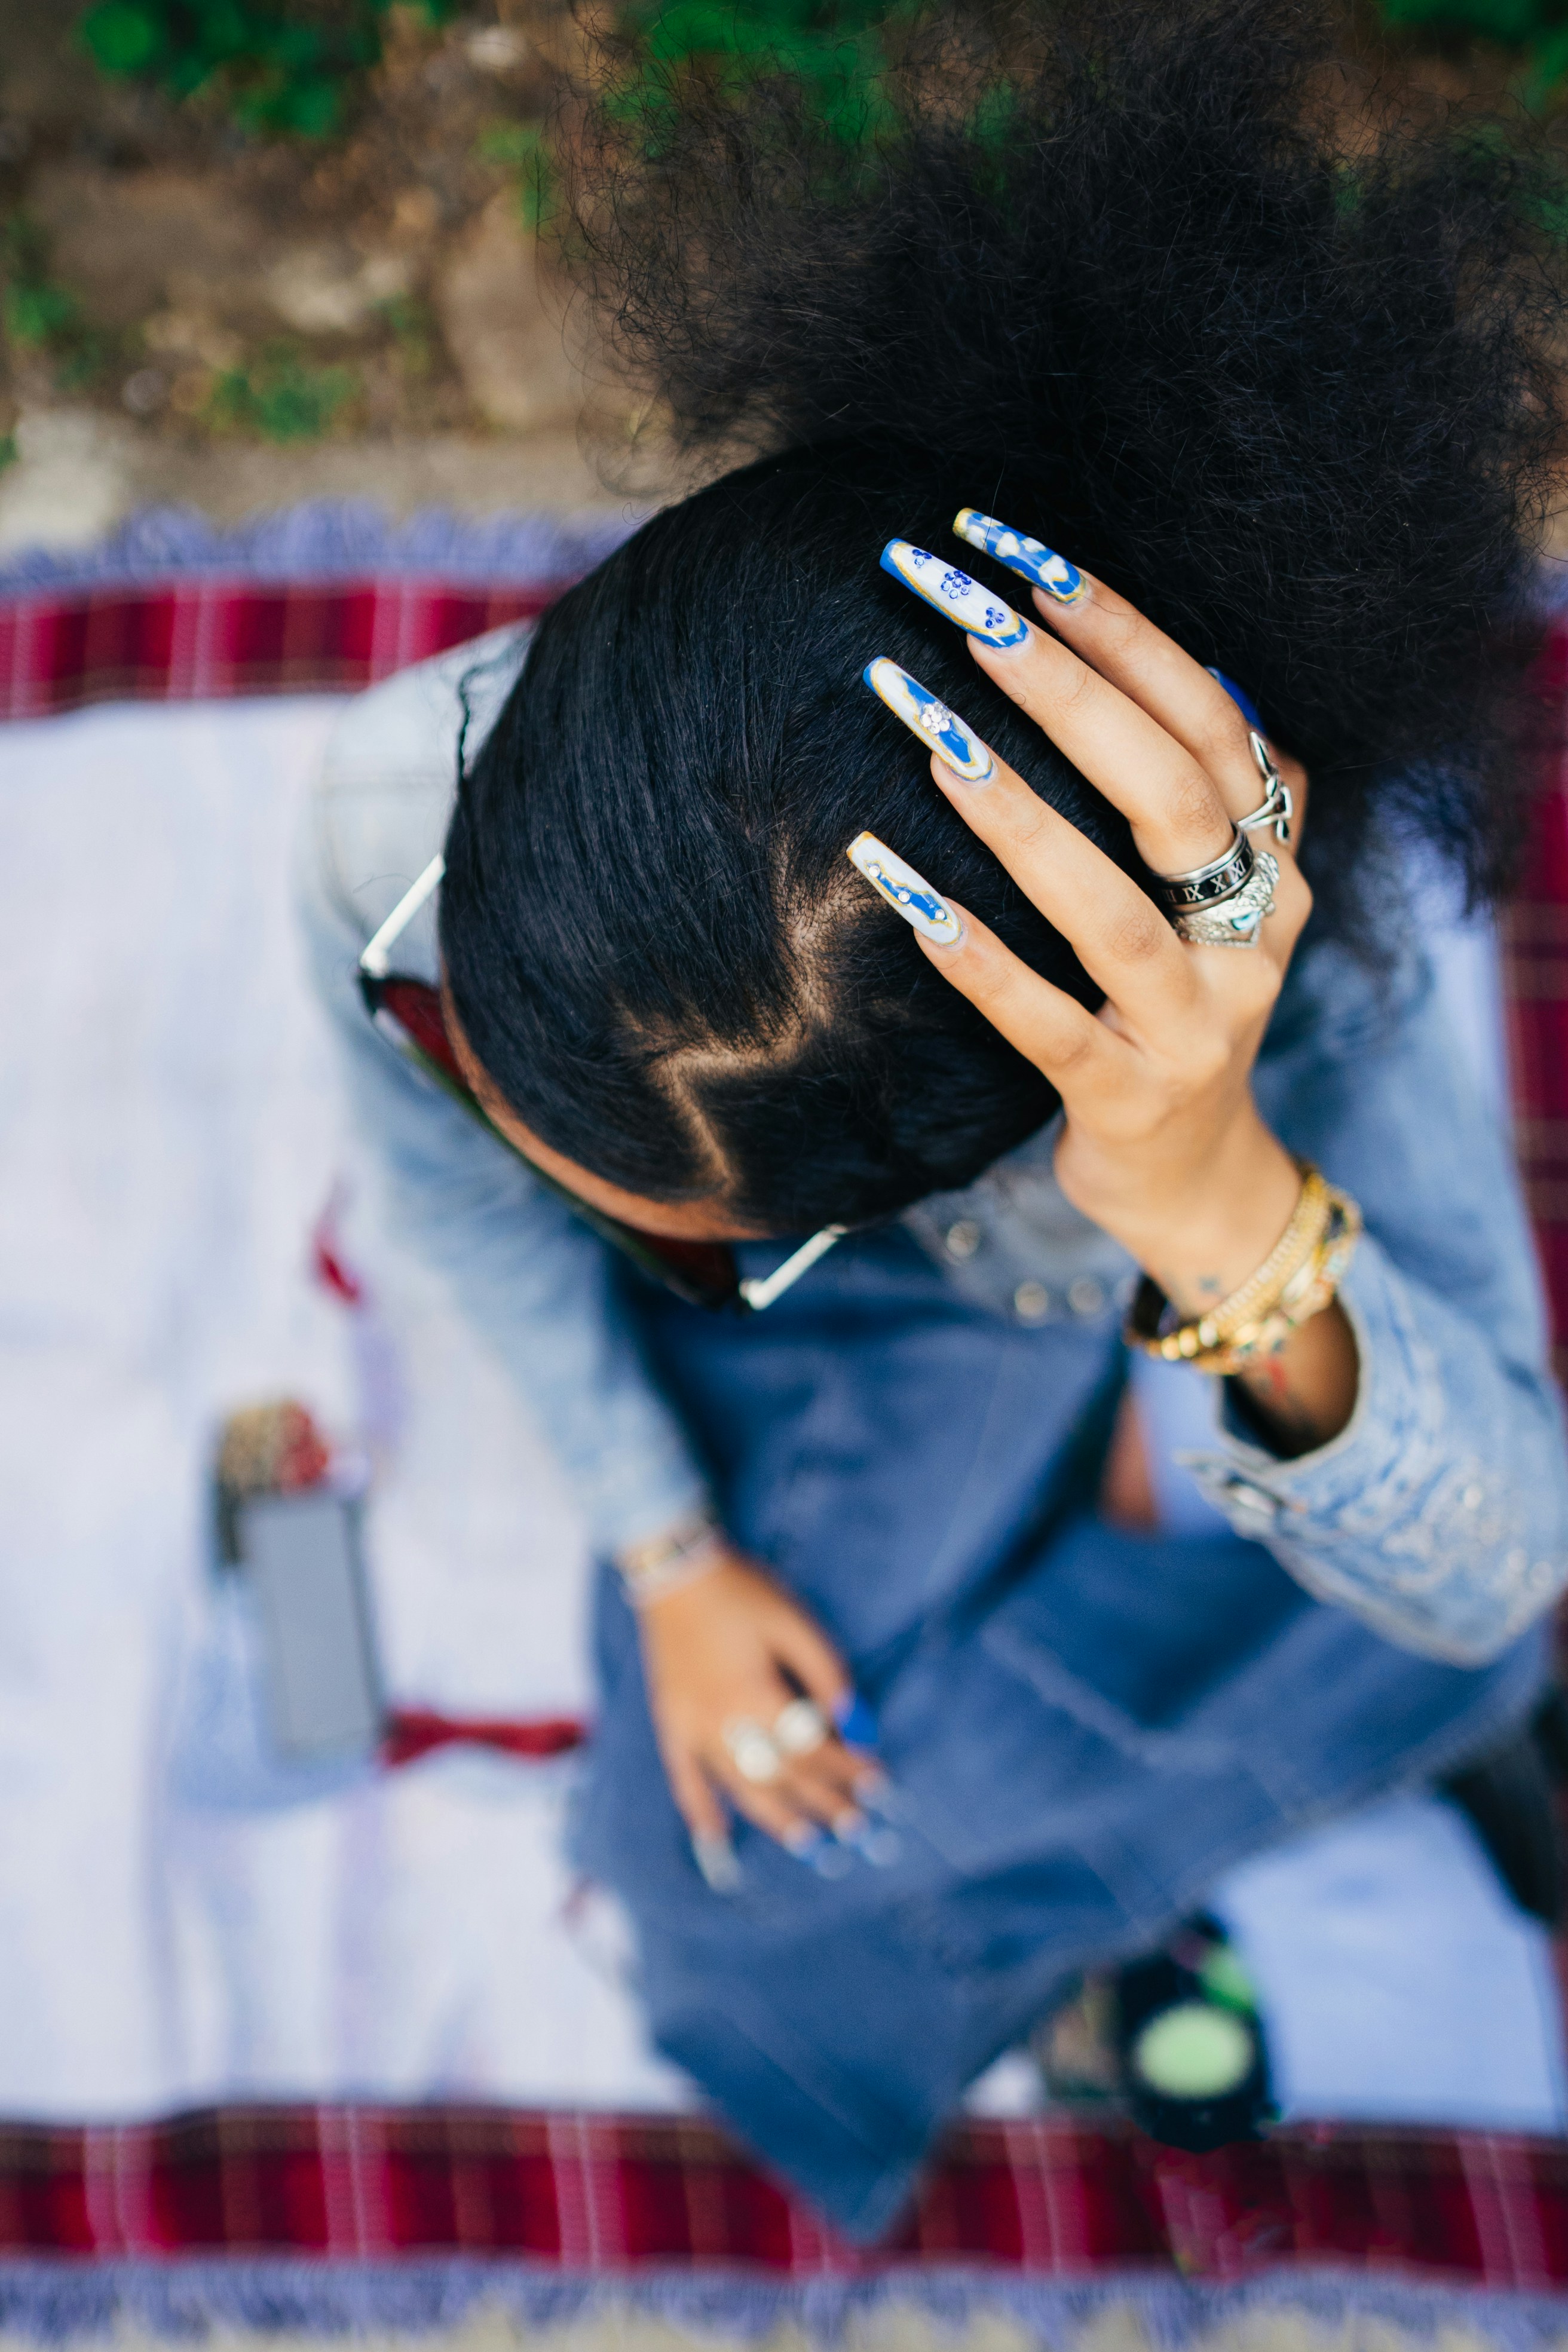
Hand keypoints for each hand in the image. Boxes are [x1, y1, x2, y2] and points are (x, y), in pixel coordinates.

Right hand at [634, 1542, 877, 1860]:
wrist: (674, 1572)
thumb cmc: (740, 1592)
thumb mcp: (792, 1621)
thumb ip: (825, 1672)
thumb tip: (854, 1719)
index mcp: (757, 1697)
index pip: (813, 1749)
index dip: (848, 1769)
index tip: (879, 1785)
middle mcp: (724, 1724)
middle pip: (783, 1775)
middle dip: (824, 1801)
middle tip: (858, 1826)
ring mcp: (692, 1729)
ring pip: (740, 1787)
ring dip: (777, 1818)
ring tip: (809, 1843)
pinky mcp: (670, 1723)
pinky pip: (683, 1778)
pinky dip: (699, 1809)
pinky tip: (717, 1837)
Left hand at [908, 553, 1355, 1452]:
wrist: (1202, 1181)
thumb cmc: (1173, 1004)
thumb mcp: (1208, 892)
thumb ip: (1195, 788)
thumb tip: (1131, 646)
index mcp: (1271, 858)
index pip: (1207, 715)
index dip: (1120, 628)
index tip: (1017, 551)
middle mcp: (1252, 932)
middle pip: (1170, 791)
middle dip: (1064, 689)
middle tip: (959, 610)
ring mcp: (1196, 1025)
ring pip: (1112, 912)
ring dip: (1018, 819)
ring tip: (927, 736)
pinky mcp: (1130, 1099)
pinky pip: (1050, 1026)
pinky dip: (979, 961)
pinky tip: (903, 896)